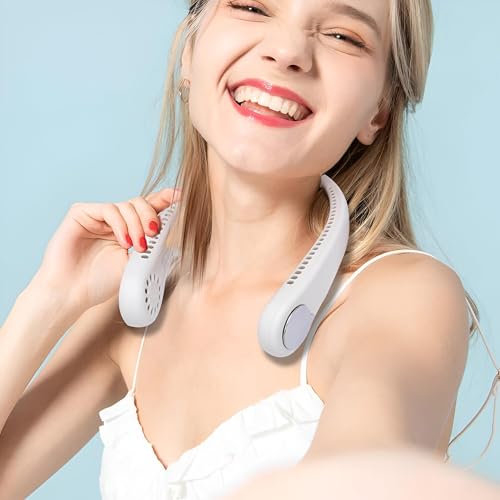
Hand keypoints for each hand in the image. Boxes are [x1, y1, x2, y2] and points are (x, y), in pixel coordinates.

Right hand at [34, 188, 181, 314]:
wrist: (71, 294)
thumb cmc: (100, 283)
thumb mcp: (135, 265)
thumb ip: (150, 248)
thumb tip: (171, 235)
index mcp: (129, 230)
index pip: (149, 209)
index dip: (165, 200)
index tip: (180, 196)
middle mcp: (115, 220)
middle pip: (140, 203)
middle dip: (151, 216)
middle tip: (154, 235)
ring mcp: (98, 216)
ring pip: (127, 205)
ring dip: (137, 225)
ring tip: (137, 247)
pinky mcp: (81, 213)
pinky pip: (109, 209)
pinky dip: (121, 224)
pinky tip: (123, 241)